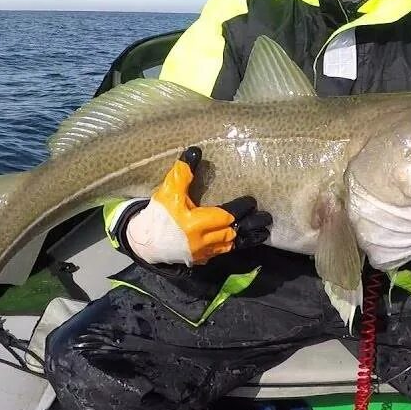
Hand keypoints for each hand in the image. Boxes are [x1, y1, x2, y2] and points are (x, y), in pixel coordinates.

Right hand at [123, 147, 271, 264]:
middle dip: (250, 225)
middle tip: (267, 219)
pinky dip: (234, 246)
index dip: (240, 209)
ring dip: (247, 239)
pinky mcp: (200, 259)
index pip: (225, 216)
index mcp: (195, 224)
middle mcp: (202, 241)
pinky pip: (222, 253)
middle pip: (233, 233)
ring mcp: (202, 253)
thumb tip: (195, 150)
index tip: (252, 201)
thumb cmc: (158, 215)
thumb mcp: (168, 191)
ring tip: (263, 233)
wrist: (144, 242)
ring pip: (230, 246)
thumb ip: (183, 173)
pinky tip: (242, 241)